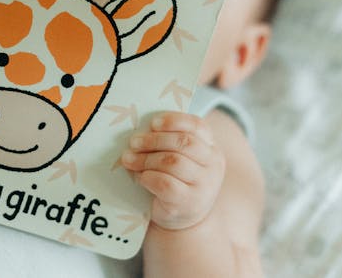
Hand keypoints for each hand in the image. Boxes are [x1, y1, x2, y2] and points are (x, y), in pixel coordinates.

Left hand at [121, 112, 225, 229]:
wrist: (181, 220)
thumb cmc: (176, 181)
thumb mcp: (179, 158)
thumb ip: (168, 143)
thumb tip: (140, 131)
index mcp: (211, 148)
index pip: (197, 126)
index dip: (174, 121)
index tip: (153, 123)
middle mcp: (213, 165)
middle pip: (184, 142)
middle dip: (154, 140)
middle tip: (133, 142)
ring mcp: (204, 185)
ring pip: (173, 162)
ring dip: (146, 159)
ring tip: (129, 160)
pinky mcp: (188, 202)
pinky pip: (164, 183)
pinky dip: (147, 176)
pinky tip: (140, 177)